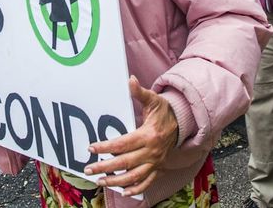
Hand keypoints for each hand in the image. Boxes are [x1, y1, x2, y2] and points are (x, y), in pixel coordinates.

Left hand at [83, 76, 178, 196]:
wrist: (183, 123)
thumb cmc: (164, 111)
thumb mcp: (153, 99)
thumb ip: (140, 92)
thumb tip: (130, 80)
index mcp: (148, 135)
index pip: (122, 144)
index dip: (105, 147)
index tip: (91, 148)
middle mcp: (152, 152)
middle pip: (124, 163)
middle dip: (105, 167)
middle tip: (89, 169)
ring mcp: (156, 162)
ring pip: (134, 176)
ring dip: (116, 181)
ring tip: (101, 181)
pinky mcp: (159, 168)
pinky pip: (147, 182)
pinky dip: (136, 189)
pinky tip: (123, 192)